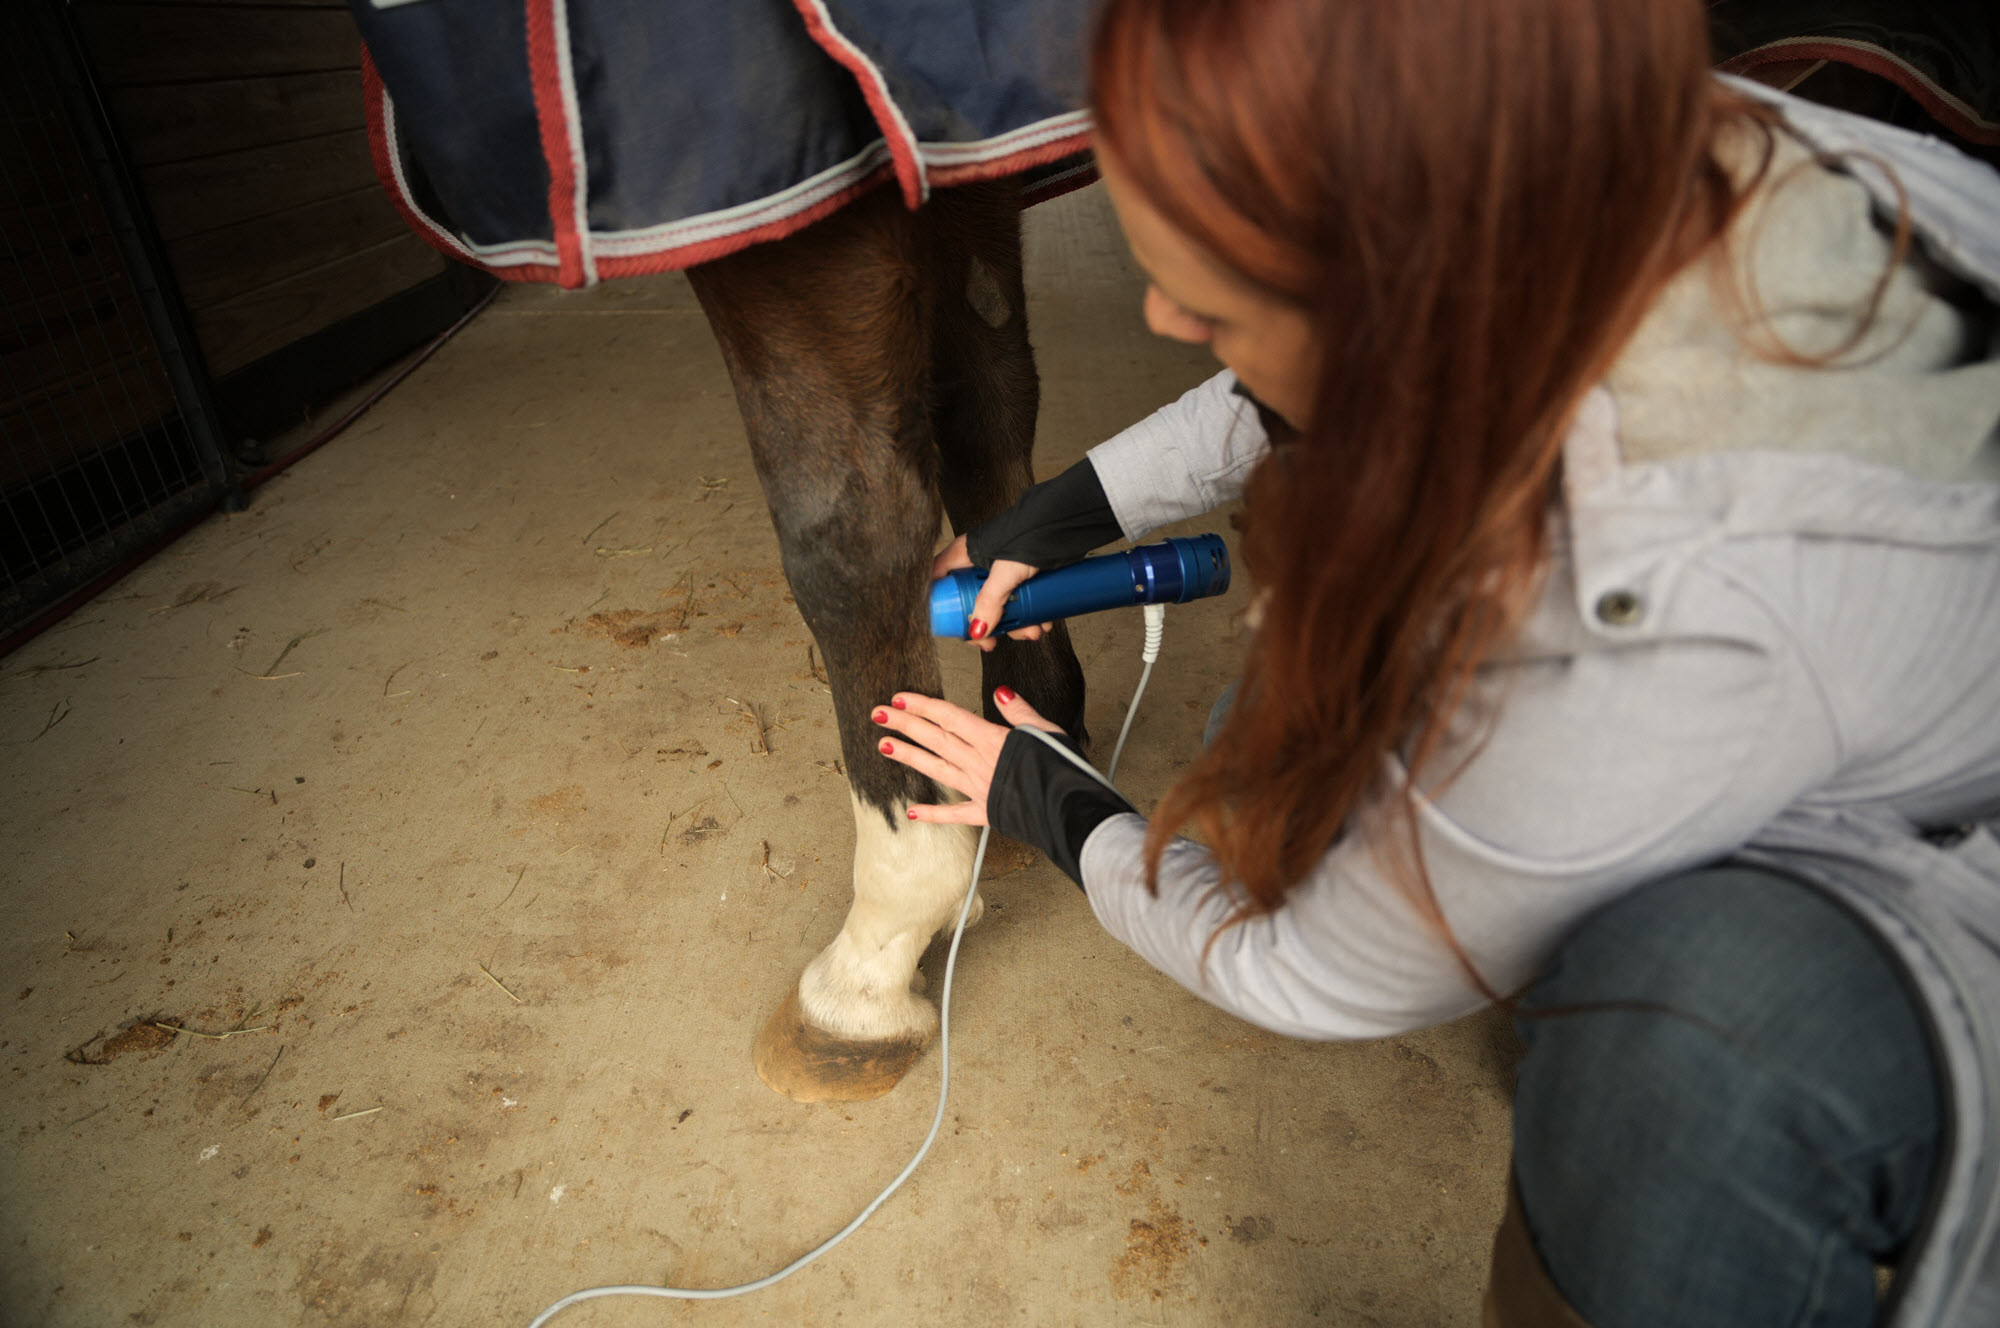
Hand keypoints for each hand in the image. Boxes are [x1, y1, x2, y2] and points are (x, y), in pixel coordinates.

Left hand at [871, 687, 1064, 823]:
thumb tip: (1001, 693)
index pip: (949, 717)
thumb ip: (1020, 712)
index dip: (923, 706)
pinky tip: (912, 812)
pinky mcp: (986, 812)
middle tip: (879, 714)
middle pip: (935, 738)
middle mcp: (978, 762)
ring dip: (909, 757)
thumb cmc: (1063, 768)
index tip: (900, 698)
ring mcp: (978, 788)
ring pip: (936, 769)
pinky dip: (933, 813)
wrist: (1069, 808)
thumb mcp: (1046, 730)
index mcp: (992, 740)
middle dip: (905, 724)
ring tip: (884, 746)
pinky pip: (955, 814)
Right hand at [932, 535, 1048, 650]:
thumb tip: (978, 630)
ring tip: (1031, 630)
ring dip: (1014, 624)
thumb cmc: (1031, 534)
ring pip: (998, 605)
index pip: (940, 584)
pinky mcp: (1020, 576)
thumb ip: (989, 601)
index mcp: (964, 555)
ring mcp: (1000, 571)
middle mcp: (979, 563)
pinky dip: (1028, 616)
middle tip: (993, 640)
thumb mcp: (1005, 573)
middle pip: (970, 602)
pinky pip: (1017, 602)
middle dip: (987, 624)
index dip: (943, 608)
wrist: (1064, 525)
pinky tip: (1040, 622)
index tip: (956, 627)